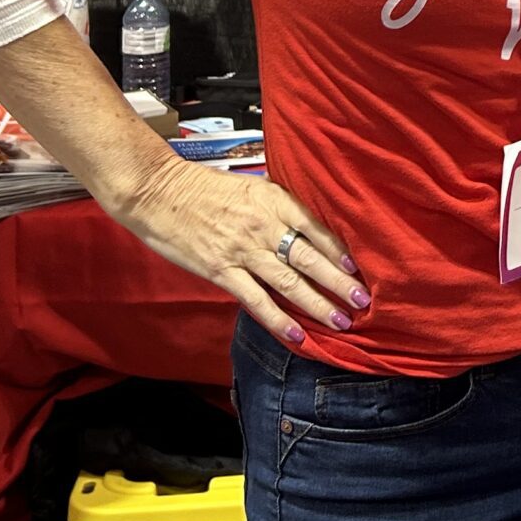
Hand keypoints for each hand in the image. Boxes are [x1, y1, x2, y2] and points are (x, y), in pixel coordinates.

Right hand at [116, 155, 368, 345]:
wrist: (157, 191)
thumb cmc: (203, 186)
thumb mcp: (250, 186)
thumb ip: (277, 205)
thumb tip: (305, 226)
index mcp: (274, 199)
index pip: (318, 228)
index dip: (341, 251)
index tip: (359, 268)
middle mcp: (263, 225)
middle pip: (311, 258)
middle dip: (339, 282)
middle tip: (364, 302)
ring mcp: (242, 250)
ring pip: (289, 282)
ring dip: (318, 304)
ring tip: (341, 321)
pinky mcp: (220, 271)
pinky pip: (255, 300)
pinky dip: (278, 319)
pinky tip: (296, 334)